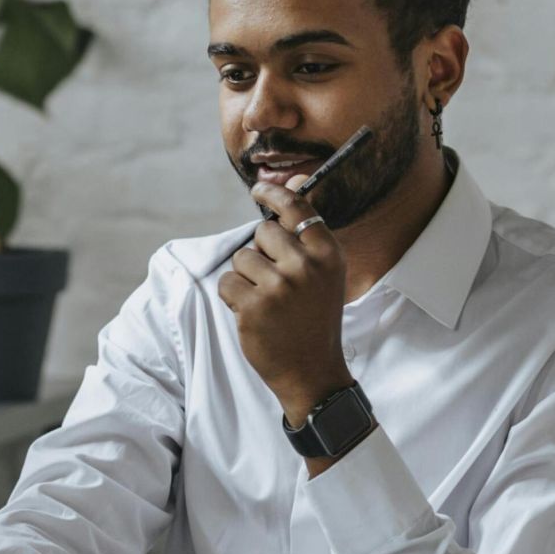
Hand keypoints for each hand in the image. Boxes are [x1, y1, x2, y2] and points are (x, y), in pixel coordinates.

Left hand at [219, 177, 357, 425]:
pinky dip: (232, 297)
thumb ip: (305, 235)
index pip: (297, 208)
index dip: (274, 194)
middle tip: (274, 281)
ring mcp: (279, 287)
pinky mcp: (253, 306)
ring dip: (245, 278)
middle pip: (262, 233)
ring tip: (266, 302)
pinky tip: (253, 314)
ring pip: (241, 259)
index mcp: (328, 254)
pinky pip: (226, 283)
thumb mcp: (323, 274)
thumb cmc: (313, 318)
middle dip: (260, 253)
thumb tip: (290, 184)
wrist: (312, 370)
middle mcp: (306, 266)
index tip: (258, 189)